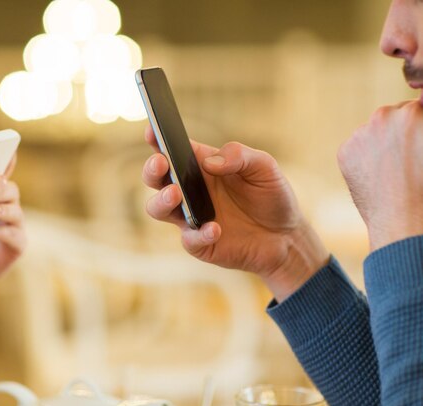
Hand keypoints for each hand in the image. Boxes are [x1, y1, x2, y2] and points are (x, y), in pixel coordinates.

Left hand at [0, 158, 25, 298]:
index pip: (0, 174)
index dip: (7, 161)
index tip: (9, 149)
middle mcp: (6, 208)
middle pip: (11, 190)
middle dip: (1, 189)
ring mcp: (14, 227)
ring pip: (16, 211)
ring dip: (2, 209)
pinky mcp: (17, 247)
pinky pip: (15, 236)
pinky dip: (1, 232)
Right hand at [142, 126, 328, 300]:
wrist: (286, 237)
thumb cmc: (271, 196)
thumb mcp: (264, 166)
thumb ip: (239, 156)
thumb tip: (209, 162)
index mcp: (199, 166)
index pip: (171, 149)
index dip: (156, 138)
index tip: (152, 129)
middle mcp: (188, 191)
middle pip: (155, 178)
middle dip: (151, 169)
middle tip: (161, 163)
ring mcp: (190, 218)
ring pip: (158, 208)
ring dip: (161, 201)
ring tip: (176, 194)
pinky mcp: (199, 243)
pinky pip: (189, 239)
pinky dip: (199, 234)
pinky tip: (215, 228)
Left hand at [338, 100, 422, 250]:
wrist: (403, 217)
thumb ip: (422, 125)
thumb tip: (420, 103)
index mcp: (412, 112)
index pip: (416, 107)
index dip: (419, 126)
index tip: (417, 142)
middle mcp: (383, 116)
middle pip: (393, 116)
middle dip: (399, 130)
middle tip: (407, 157)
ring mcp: (360, 133)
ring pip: (372, 132)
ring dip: (380, 142)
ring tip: (392, 169)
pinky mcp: (345, 151)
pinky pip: (355, 148)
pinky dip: (363, 158)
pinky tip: (377, 176)